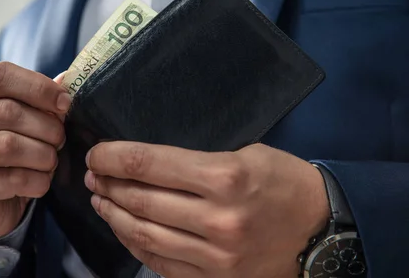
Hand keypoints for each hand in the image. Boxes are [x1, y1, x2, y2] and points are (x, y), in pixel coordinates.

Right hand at [0, 62, 70, 238]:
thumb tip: (67, 78)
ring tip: (51, 159)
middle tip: (60, 138)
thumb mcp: (26, 116)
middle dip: (45, 126)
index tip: (65, 102)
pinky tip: (40, 181)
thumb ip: (43, 97)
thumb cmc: (9, 147)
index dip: (37, 87)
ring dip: (43, 155)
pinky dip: (37, 180)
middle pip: (6, 111)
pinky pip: (10, 179)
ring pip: (8, 146)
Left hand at [84, 142, 329, 277]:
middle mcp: (216, 218)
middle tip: (93, 176)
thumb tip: (146, 164)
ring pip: (145, 234)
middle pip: (141, 199)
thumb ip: (195, 161)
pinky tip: (123, 229)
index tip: (96, 154)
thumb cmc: (284, 181)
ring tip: (100, 200)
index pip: (149, 163)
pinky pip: (161, 263)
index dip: (113, 157)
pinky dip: (135, 244)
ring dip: (114, 215)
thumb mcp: (246, 153)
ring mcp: (215, 255)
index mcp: (224, 176)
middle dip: (108, 185)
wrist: (323, 229)